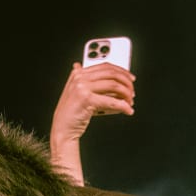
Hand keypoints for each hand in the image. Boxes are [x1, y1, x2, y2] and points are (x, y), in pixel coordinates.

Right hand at [50, 61, 135, 183]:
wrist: (63, 129)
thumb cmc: (73, 114)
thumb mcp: (82, 95)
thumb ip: (94, 86)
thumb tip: (116, 85)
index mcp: (79, 74)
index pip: (105, 66)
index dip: (121, 71)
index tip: (130, 78)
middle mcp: (79, 77)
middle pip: (111, 73)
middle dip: (126, 82)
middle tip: (132, 92)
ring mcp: (82, 87)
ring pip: (113, 85)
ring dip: (126, 94)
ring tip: (130, 102)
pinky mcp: (86, 99)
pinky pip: (111, 101)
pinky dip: (123, 106)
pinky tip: (128, 110)